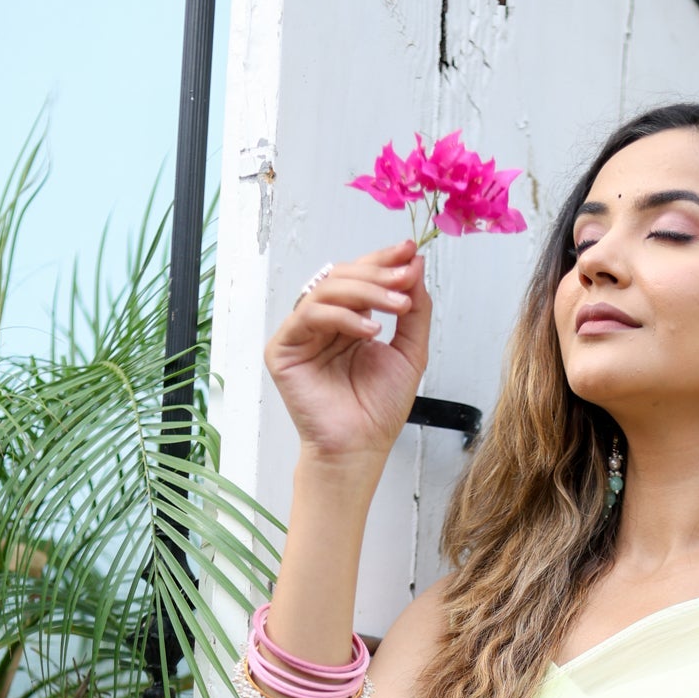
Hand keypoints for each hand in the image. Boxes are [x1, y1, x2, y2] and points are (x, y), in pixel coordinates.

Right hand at [264, 237, 431, 466]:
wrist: (360, 447)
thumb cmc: (379, 409)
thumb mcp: (410, 351)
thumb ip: (415, 309)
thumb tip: (415, 263)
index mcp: (349, 321)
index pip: (361, 278)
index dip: (383, 260)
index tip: (409, 250)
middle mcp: (323, 323)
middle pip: (343, 277)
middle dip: (377, 273)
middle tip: (405, 276)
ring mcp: (301, 333)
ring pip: (326, 289)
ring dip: (366, 291)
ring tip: (397, 306)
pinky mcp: (283, 348)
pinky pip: (309, 315)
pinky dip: (342, 317)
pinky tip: (369, 330)